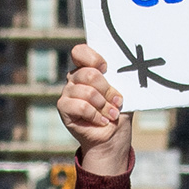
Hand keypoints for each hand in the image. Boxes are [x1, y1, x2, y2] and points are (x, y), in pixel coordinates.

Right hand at [55, 45, 132, 175]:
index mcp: (87, 68)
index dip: (94, 59)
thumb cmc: (117, 111)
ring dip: (104, 106)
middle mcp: (74, 78)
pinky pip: (81, 106)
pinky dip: (95, 115)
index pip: (80, 52)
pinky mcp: (63, 107)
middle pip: (90, 74)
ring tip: (110, 114)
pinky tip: (101, 121)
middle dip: (108, 90)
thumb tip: (124, 69)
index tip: (107, 68)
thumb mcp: (121, 92)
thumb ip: (117, 79)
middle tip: (116, 102)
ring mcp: (67, 92)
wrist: (112, 136)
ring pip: (87, 92)